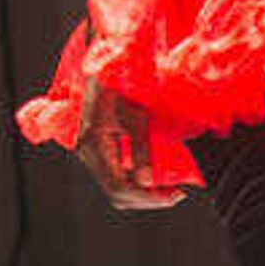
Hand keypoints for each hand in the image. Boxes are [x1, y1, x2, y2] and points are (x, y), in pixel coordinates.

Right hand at [77, 79, 184, 212]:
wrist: (102, 68)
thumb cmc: (117, 84)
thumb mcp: (133, 114)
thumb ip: (139, 147)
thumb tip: (145, 178)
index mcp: (93, 145)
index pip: (118, 187)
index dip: (147, 198)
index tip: (174, 195)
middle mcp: (89, 153)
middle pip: (117, 193)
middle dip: (148, 198)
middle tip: (175, 193)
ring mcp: (92, 152)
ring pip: (117, 186)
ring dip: (143, 191)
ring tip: (168, 187)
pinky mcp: (99, 149)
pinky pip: (117, 173)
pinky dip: (137, 178)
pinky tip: (154, 173)